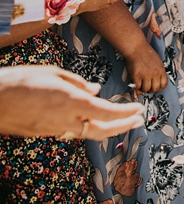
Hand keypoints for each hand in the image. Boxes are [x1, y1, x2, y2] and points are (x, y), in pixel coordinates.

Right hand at [0, 65, 143, 138]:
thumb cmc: (22, 80)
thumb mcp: (54, 73)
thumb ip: (78, 83)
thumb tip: (95, 90)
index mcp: (71, 102)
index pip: (107, 112)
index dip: (125, 113)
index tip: (139, 109)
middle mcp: (65, 120)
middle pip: (101, 130)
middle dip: (123, 126)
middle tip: (138, 121)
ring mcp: (54, 130)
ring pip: (86, 133)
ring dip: (105, 128)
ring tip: (120, 121)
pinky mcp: (44, 133)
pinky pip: (70, 132)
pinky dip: (84, 126)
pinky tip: (90, 119)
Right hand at [126, 41, 167, 93]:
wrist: (137, 49)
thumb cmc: (147, 54)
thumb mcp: (159, 62)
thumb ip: (160, 72)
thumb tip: (161, 83)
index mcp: (161, 70)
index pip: (163, 84)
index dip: (159, 88)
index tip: (156, 88)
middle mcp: (154, 73)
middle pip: (155, 89)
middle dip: (151, 90)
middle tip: (148, 89)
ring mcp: (145, 75)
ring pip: (146, 89)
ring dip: (143, 89)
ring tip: (142, 85)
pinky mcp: (136, 76)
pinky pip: (137, 86)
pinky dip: (137, 86)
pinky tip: (137, 82)